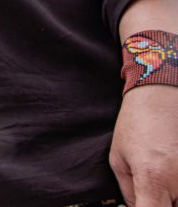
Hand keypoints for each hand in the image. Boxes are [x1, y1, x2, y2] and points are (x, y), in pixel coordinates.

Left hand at [110, 85, 177, 206]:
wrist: (161, 95)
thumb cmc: (136, 124)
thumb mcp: (119, 159)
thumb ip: (129, 193)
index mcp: (153, 177)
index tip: (141, 203)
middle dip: (160, 203)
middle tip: (151, 188)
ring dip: (172, 196)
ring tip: (161, 176)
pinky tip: (171, 170)